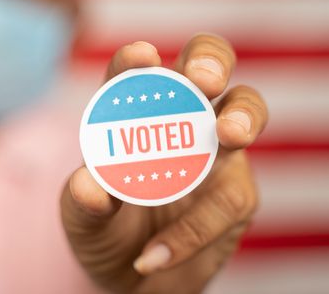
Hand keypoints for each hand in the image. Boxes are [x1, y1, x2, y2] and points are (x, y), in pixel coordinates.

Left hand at [60, 35, 268, 293]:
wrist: (129, 278)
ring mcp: (214, 154)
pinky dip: (193, 229)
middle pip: (207, 69)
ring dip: (242, 117)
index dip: (136, 60)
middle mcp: (179, 123)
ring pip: (245, 115)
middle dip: (210, 61)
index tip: (142, 57)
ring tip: (229, 133)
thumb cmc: (103, 231)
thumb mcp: (83, 218)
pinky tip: (155, 254)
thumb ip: (84, 201)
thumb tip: (90, 187)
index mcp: (133, 115)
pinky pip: (228, 201)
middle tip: (203, 79)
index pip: (134, 75)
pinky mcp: (235, 196)